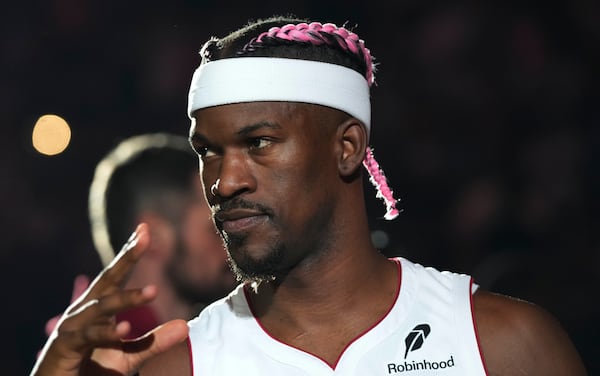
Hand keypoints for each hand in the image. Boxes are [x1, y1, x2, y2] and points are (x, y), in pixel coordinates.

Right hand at [30, 224, 188, 375]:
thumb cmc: (93, 370)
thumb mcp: (129, 356)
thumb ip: (155, 342)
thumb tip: (185, 326)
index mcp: (99, 307)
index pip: (117, 275)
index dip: (130, 253)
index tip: (145, 229)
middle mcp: (84, 311)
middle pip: (108, 278)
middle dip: (127, 257)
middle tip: (146, 236)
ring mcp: (72, 326)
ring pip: (103, 307)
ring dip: (128, 299)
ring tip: (154, 292)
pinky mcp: (65, 346)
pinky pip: (89, 336)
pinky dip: (107, 333)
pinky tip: (125, 329)